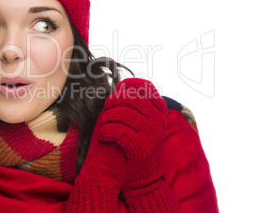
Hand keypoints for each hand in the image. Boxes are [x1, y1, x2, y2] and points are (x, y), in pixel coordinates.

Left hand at [97, 78, 166, 197]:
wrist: (140, 177)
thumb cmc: (133, 144)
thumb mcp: (139, 121)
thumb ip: (133, 104)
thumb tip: (120, 83)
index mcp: (159, 110)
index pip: (145, 86)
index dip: (128, 85)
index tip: (116, 91)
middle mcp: (159, 120)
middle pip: (130, 98)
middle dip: (113, 103)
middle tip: (105, 113)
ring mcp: (153, 133)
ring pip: (122, 114)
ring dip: (106, 119)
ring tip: (102, 126)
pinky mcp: (142, 147)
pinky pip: (118, 131)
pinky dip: (106, 131)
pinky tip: (103, 136)